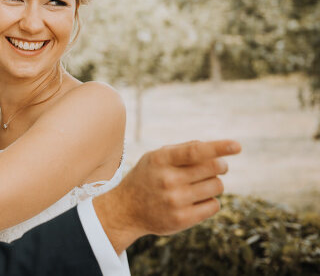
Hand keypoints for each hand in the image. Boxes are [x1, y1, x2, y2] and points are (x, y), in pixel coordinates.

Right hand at [93, 139, 241, 252]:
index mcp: (161, 159)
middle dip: (221, 165)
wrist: (127, 209)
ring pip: (217, 186)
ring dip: (215, 183)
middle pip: (213, 168)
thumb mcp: (156, 158)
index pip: (195, 151)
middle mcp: (168, 180)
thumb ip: (183, 150)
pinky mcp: (183, 219)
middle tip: (219, 166)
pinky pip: (214, 205)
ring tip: (201, 184)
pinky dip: (210, 200)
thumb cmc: (148, 177)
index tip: (237, 146)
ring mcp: (176, 201)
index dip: (218, 147)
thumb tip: (214, 149)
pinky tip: (196, 200)